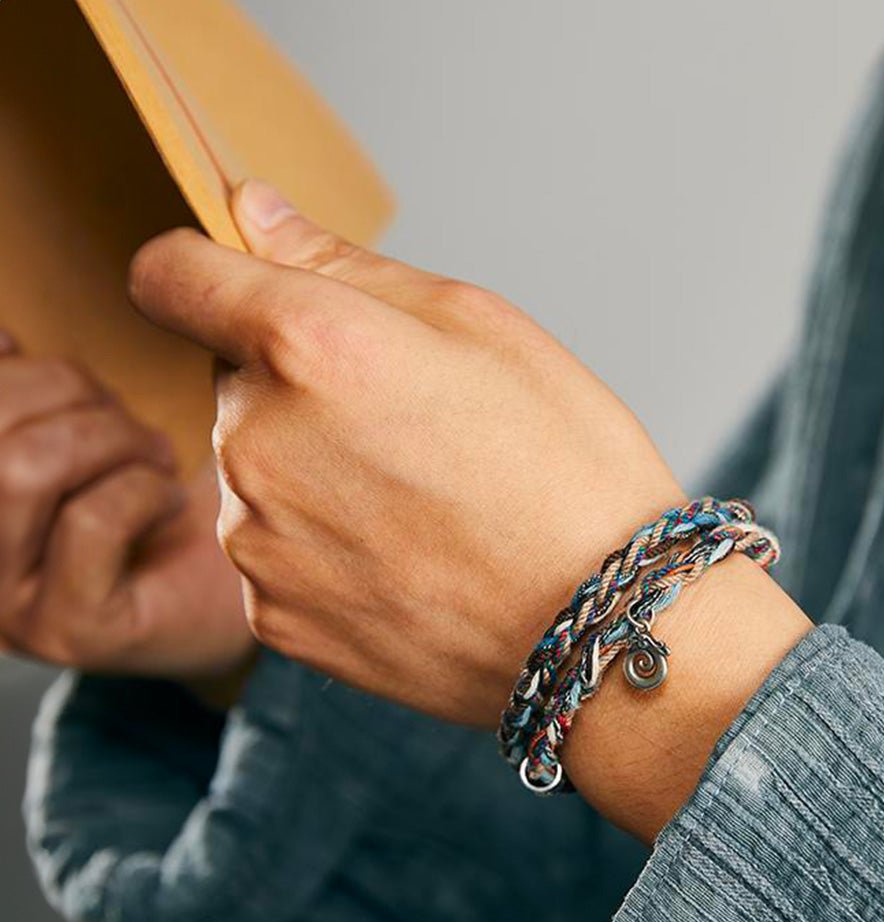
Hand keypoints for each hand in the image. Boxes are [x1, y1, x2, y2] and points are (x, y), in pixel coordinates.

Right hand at [0, 342, 253, 688]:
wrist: (242, 589)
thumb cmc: (158, 498)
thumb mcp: (81, 433)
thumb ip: (26, 400)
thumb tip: (0, 342)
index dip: (22, 374)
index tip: (84, 393)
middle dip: (74, 399)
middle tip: (135, 427)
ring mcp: (5, 608)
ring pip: (23, 469)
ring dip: (113, 440)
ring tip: (156, 458)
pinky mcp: (68, 631)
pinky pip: (90, 521)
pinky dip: (144, 489)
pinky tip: (170, 502)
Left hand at [129, 182, 812, 838]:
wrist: (597, 630)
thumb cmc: (569, 473)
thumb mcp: (484, 327)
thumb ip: (344, 263)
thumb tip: (254, 217)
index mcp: (310, 346)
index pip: (173, 275)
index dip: (208, 272)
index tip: (250, 291)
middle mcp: (259, 442)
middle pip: (234, 380)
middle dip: (301, 387)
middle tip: (411, 426)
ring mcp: (258, 540)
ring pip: (256, 470)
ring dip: (312, 470)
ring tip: (419, 506)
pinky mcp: (272, 615)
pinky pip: (272, 552)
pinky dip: (321, 547)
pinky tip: (403, 561)